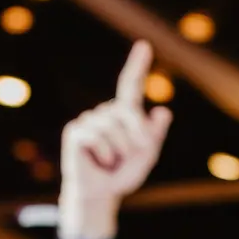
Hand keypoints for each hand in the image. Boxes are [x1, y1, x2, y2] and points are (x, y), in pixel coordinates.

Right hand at [57, 41, 172, 238]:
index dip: (137, 65)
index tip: (144, 45)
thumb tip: (163, 110)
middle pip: (129, 114)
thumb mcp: (146, 155)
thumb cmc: (123, 174)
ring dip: (119, 150)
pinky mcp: (75, 131)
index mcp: (124, 114)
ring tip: (110, 161)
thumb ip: (154, 134)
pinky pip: (98, 138)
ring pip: (113, 128)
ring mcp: (89, 119)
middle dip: (135, 138)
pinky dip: (104, 154)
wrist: (101, 193)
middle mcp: (106, 111)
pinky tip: (99, 161)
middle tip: (126, 157)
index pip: (130, 84)